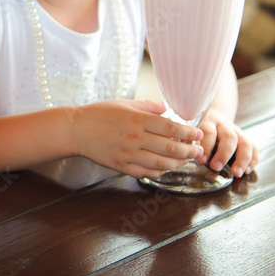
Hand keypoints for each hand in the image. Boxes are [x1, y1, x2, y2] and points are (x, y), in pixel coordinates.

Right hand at [73, 100, 204, 178]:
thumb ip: (147, 106)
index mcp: (137, 120)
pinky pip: (146, 172)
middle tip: (197, 150)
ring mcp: (128, 154)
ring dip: (178, 163)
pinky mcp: (121, 166)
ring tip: (185, 160)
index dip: (188, 133)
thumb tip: (166, 109)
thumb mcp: (124, 103)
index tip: (198, 134)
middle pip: (170, 147)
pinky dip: (160, 171)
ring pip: (161, 163)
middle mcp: (134, 138)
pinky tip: (165, 167)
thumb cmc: (99, 114)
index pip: (170, 127)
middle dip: (188, 150)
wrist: (76, 130)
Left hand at [195, 108, 258, 176]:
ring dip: (242, 159)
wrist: (214, 114)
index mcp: (208, 123)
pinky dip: (253, 159)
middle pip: (229, 137)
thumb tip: (184, 155)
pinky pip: (254, 147)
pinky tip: (247, 170)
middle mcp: (224, 126)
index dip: (206, 146)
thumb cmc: (198, 129)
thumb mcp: (192, 130)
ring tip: (237, 173)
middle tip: (216, 168)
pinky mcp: (245, 138)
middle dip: (224, 154)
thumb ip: (189, 141)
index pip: (209, 132)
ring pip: (245, 142)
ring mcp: (237, 131)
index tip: (201, 160)